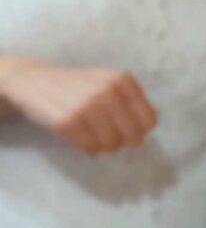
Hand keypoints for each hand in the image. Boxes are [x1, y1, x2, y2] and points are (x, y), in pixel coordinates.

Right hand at [0, 57, 156, 153]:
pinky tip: (84, 139)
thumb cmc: (77, 86)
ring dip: (108, 147)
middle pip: (134, 135)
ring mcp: (86, 106)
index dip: (142, 130)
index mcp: (121, 80)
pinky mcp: (67, 122)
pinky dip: (90, 148)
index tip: (132, 130)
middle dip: (126, 142)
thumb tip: (150, 124)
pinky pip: (91, 147)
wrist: (32, 81)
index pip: (149, 120)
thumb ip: (131, 100)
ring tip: (98, 138)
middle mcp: (106, 91)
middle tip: (116, 139)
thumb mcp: (107, 82)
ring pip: (113, 144)